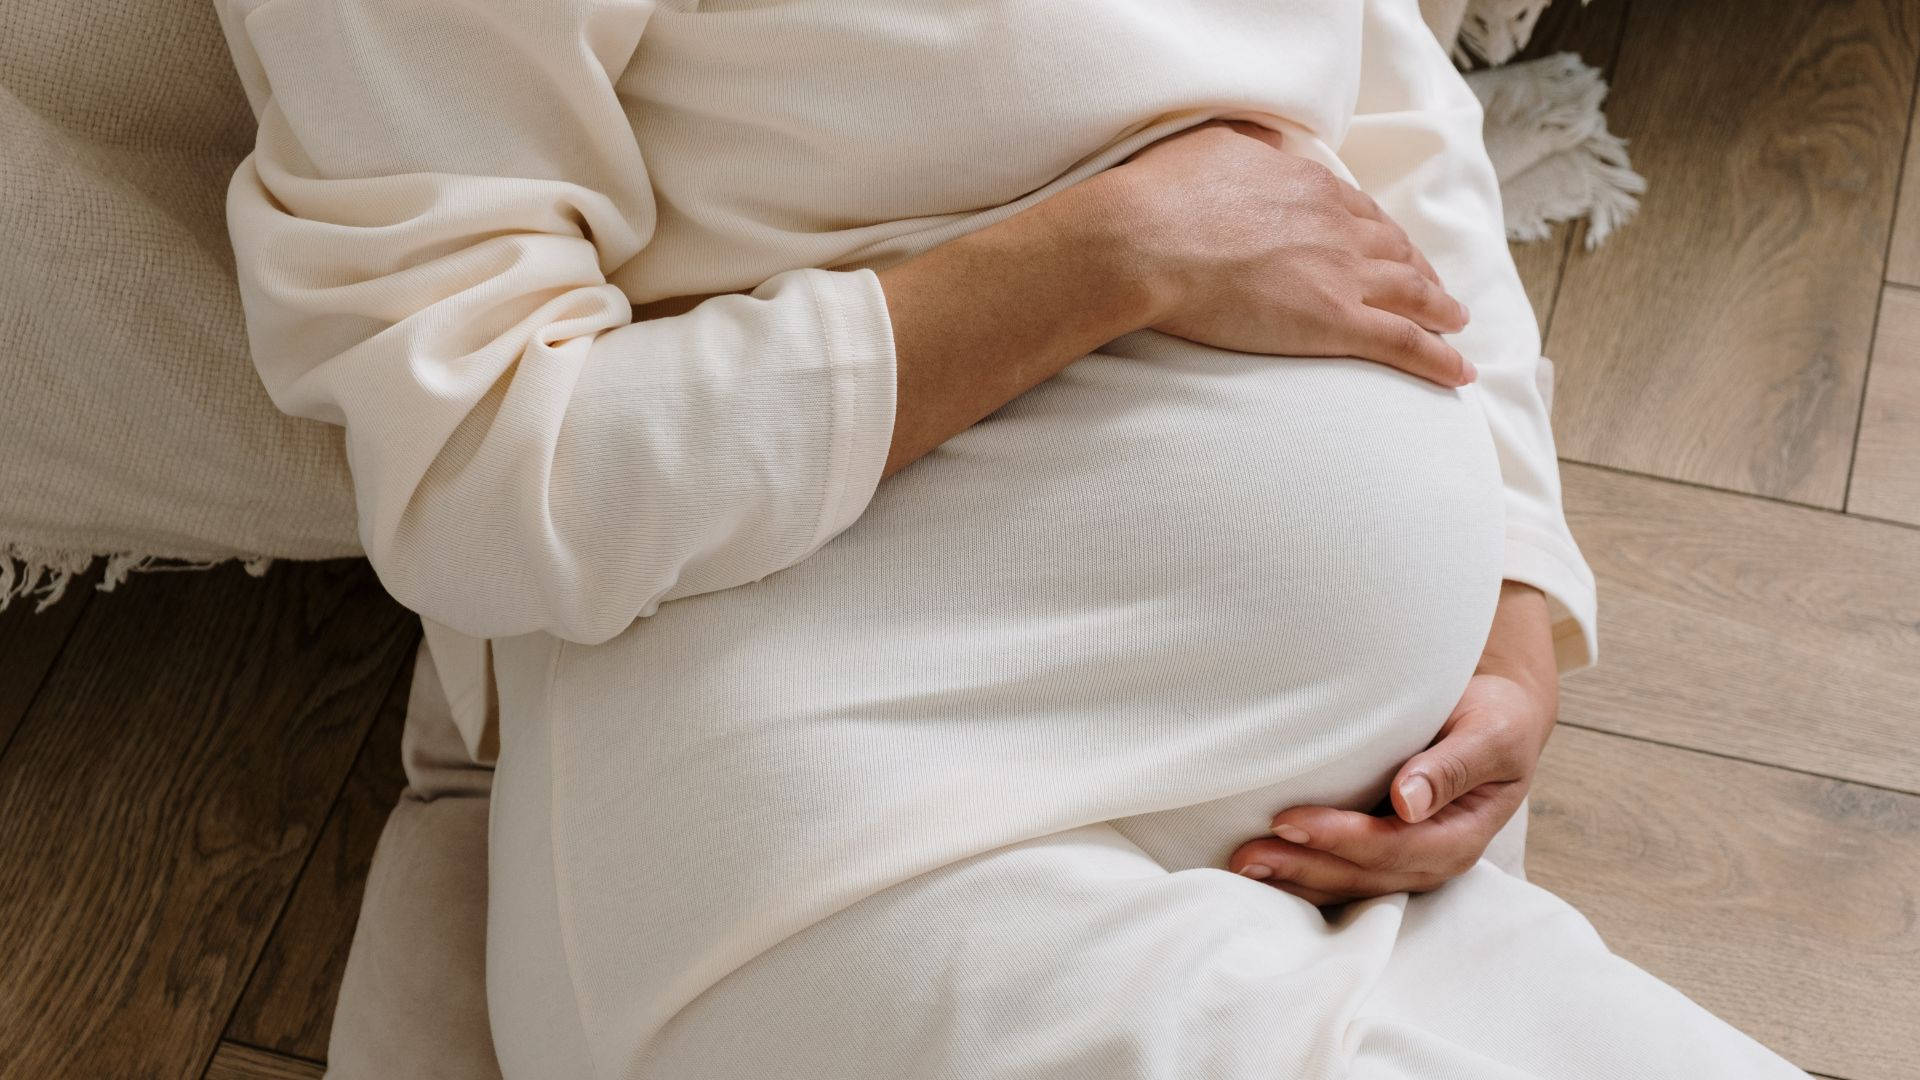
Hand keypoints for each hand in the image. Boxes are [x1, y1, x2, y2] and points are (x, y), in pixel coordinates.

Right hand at [1100, 118, 1474, 386]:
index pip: (1361, 212)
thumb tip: (1265, 141)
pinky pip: (1403, 342)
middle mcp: (1338, 226)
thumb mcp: (1213, 144)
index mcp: (1309, 186)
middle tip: (1436, 291)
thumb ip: (1249, 145)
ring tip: (1456, 325)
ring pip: (1412, 293)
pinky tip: (1460, 371)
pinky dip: (1439, 358)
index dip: (1383, 234)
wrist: (1146, 241)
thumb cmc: (1163, 195)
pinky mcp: (1335, 322)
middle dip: (1421, 272)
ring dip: (1441, 310)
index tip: (1393, 248)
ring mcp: (1342, 275)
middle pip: (1396, 250)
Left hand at [1228, 583, 1558, 904]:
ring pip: (1347, 884)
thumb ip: (1453, 765)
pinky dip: (1301, 873)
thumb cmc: (1494, 719)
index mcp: (1462, 834)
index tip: (1289, 820)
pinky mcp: (1383, 853)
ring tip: (1242, 867)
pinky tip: (1263, 871)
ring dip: (1295, 880)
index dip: (1342, 839)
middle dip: (1304, 868)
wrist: (1498, 720)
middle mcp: (1433, 858)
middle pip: (1364, 875)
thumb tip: (1408, 802)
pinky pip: (1341, 873)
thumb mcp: (1490, 732)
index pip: (1396, 847)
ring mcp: (1407, 862)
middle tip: (1248, 856)